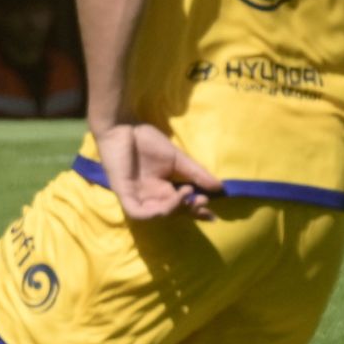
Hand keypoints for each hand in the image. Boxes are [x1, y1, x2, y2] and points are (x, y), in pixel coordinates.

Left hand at [92, 122, 220, 220]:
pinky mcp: (124, 193)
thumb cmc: (146, 140)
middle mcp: (150, 196)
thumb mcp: (177, 159)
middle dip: (189, 210)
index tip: (212, 213)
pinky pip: (137, 213)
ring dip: (173, 210)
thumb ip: (196, 173)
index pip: (181, 207)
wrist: (123, 126)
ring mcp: (136, 196)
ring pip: (156, 216)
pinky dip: (152, 214)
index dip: (196, 212)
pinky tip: (166, 204)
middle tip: (202, 199)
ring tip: (185, 195)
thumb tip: (220, 188)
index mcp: (162, 189)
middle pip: (172, 213)